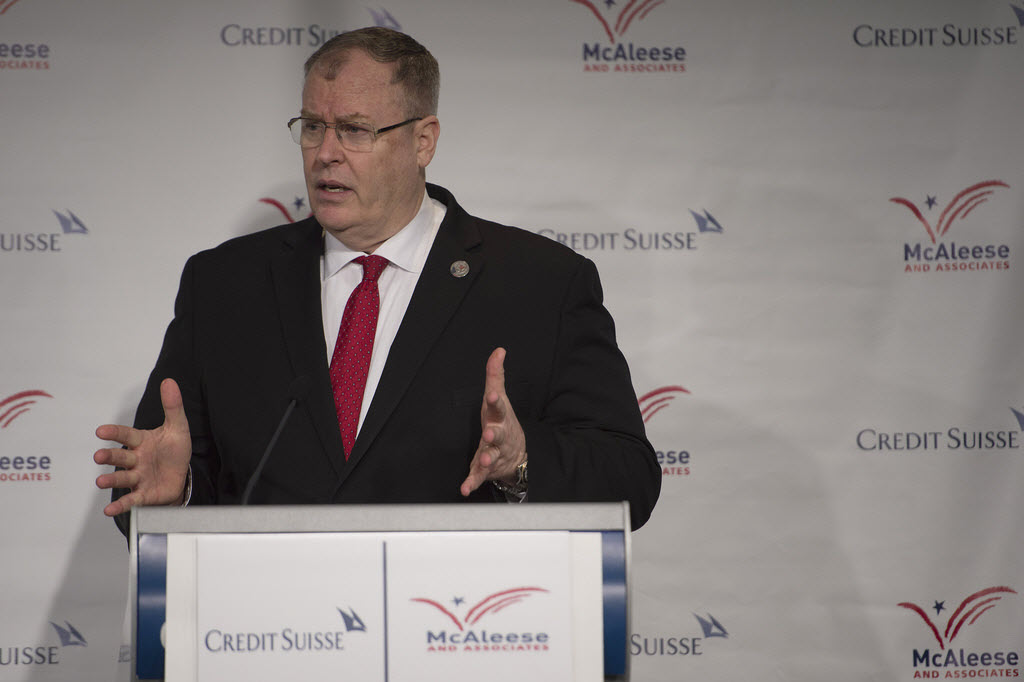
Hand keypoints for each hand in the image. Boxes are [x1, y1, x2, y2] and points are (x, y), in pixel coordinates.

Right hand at [93, 378, 191, 516]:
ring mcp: (138, 477)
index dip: (114, 433)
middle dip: (110, 456)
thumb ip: (172, 406)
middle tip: (99, 455)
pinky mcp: (144, 494)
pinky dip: (121, 505)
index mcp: (142, 441)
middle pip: (121, 457)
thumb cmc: (174, 450)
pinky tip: (109, 510)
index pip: (126, 435)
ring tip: (100, 481)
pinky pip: (131, 500)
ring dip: (111, 480)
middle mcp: (136, 459)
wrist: (182, 476)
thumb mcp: (178, 427)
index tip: (101, 431)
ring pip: (123, 478)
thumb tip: (169, 381)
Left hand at [460, 348, 526, 495]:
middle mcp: (498, 436)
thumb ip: (495, 374)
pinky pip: (478, 477)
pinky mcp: (485, 470)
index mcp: (499, 418)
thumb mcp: (499, 397)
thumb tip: (499, 350)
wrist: (517, 455)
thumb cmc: (502, 421)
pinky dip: (472, 482)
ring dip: (486, 459)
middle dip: (495, 434)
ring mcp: (493, 454)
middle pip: (498, 434)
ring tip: (482, 462)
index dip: (496, 401)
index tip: (493, 395)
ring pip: (490, 456)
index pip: (499, 407)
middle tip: (490, 433)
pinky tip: (465, 488)